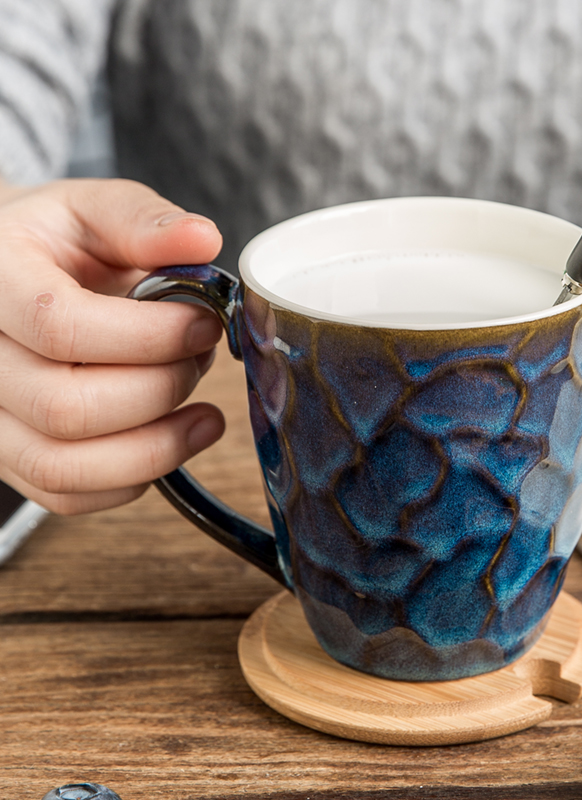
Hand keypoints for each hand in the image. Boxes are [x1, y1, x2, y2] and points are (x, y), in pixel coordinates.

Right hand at [0, 178, 225, 513]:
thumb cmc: (51, 246)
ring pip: (63, 465)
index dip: (148, 336)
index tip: (203, 325)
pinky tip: (172, 440)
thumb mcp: (90, 210)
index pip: (59, 325)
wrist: (9, 281)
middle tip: (200, 360)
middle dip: (160, 390)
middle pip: (66, 407)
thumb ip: (143, 222)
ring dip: (155, 448)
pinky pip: (65, 494)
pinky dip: (132, 479)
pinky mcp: (9, 455)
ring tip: (207, 418)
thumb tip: (203, 239)